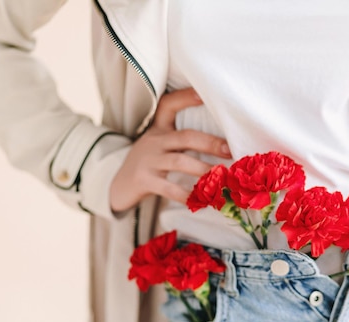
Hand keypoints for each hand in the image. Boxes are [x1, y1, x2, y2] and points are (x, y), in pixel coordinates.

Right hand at [110, 88, 230, 212]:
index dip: (185, 97)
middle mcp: (154, 141)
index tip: (204, 94)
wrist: (118, 187)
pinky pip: (168, 188)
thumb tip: (221, 145)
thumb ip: (182, 141)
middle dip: (210, 143)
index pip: (169, 105)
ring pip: (179, 162)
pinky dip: (186, 195)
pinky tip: (201, 200)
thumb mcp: (160, 145)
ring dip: (202, 169)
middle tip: (229, 150)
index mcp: (159, 129)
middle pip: (185, 137)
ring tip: (220, 177)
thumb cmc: (149, 164)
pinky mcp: (144, 180)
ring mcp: (148, 161)